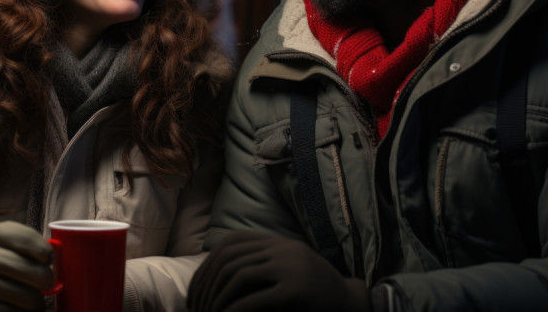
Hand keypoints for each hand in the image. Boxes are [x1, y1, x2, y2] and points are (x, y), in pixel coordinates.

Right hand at [0, 221, 53, 310]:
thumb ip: (21, 241)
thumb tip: (53, 255)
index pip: (23, 237)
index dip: (42, 249)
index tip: (47, 258)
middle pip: (24, 268)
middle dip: (43, 278)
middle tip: (46, 283)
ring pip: (19, 294)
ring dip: (34, 301)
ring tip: (36, 301)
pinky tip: (21, 309)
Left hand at [187, 230, 369, 311]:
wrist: (350, 303)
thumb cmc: (313, 293)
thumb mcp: (285, 269)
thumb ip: (259, 263)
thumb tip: (215, 272)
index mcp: (278, 242)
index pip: (231, 243)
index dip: (207, 266)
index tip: (196, 290)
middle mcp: (282, 249)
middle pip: (229, 259)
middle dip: (206, 285)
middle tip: (196, 308)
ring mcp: (290, 268)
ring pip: (237, 276)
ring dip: (216, 299)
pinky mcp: (295, 292)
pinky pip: (253, 300)